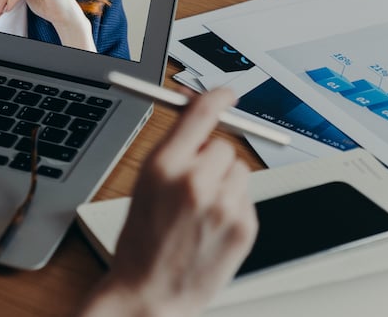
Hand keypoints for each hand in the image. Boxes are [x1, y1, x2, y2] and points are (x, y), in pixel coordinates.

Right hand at [78, 88, 257, 316]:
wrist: (151, 293)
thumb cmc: (141, 242)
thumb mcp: (144, 184)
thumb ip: (173, 149)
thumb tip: (198, 114)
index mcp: (162, 166)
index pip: (200, 114)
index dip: (216, 98)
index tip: (226, 93)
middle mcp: (195, 182)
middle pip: (222, 144)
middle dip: (212, 156)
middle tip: (194, 180)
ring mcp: (223, 205)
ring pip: (239, 170)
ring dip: (226, 181)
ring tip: (201, 208)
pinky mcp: (244, 226)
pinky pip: (246, 197)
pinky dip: (233, 204)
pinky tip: (211, 224)